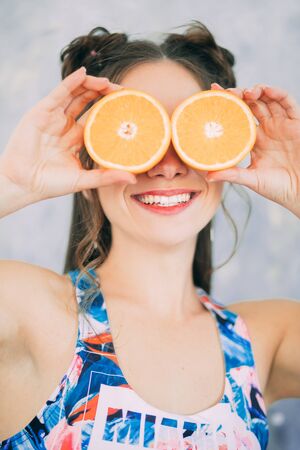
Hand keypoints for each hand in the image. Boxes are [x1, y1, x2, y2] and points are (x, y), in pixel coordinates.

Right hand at [0, 67, 136, 202]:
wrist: (23, 183)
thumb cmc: (51, 184)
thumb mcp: (84, 180)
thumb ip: (106, 177)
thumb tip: (132, 179)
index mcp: (77, 139)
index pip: (98, 119)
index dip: (112, 111)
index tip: (130, 107)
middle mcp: (66, 125)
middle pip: (88, 102)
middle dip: (105, 94)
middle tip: (123, 92)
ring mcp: (54, 117)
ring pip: (75, 94)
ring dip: (91, 85)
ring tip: (108, 83)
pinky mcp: (42, 112)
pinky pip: (59, 93)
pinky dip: (71, 82)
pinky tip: (84, 74)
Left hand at [206, 83, 299, 216]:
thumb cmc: (278, 188)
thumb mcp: (252, 180)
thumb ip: (232, 175)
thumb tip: (207, 176)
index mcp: (253, 141)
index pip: (237, 119)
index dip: (227, 106)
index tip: (212, 94)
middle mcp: (266, 130)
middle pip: (250, 105)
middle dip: (239, 96)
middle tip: (228, 93)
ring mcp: (281, 125)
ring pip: (267, 100)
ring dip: (256, 91)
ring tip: (246, 92)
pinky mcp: (296, 123)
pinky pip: (287, 104)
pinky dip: (277, 94)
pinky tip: (266, 90)